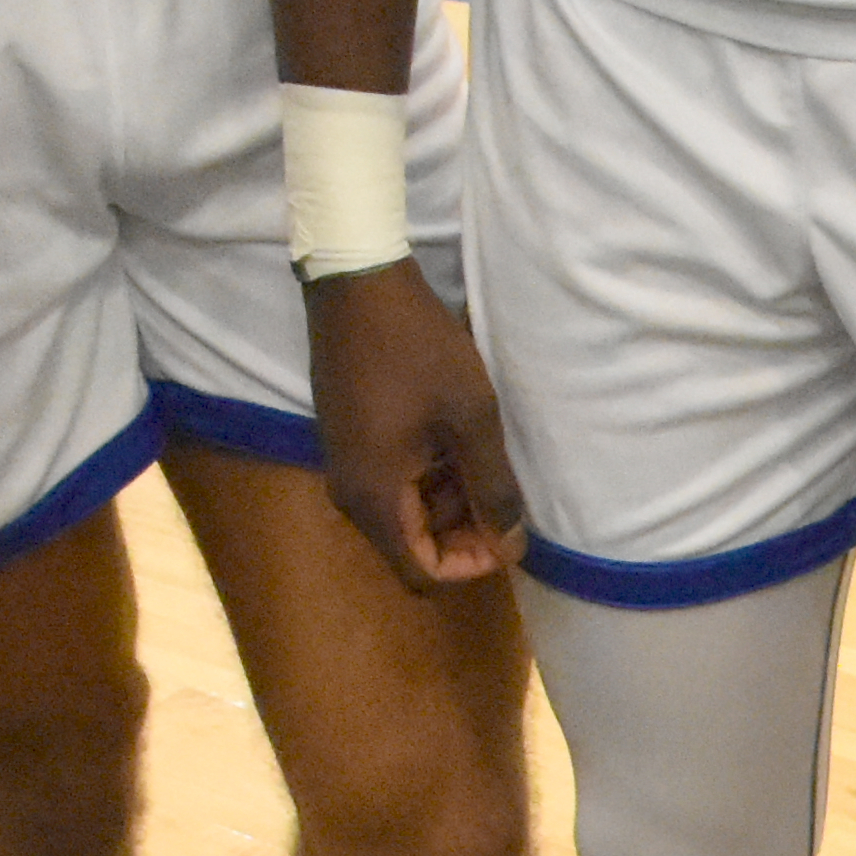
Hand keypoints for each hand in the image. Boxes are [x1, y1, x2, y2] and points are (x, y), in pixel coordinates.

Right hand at [305, 259, 526, 585]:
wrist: (355, 281)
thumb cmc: (418, 348)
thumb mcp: (471, 420)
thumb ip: (494, 489)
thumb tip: (511, 544)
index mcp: (375, 498)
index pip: (422, 573)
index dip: (471, 566)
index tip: (507, 532)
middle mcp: (351, 495)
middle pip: (414, 547)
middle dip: (466, 533)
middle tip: (507, 495)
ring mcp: (345, 467)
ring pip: (406, 515)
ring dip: (451, 502)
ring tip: (486, 460)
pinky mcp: (347, 441)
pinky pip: (392, 483)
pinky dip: (429, 478)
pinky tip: (457, 442)